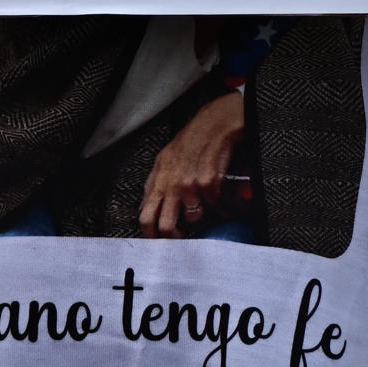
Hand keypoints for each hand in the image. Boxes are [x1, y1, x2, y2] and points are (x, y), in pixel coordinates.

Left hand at [138, 92, 244, 237]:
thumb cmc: (190, 141)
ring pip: (193, 218)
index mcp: (158, 180)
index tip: (159, 243)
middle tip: (181, 240)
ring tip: (207, 209)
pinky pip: (214, 206)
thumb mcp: (164, 160)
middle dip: (174, 239)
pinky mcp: (209, 182)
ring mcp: (190, 184)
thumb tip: (144, 208)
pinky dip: (221, 207)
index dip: (151, 235)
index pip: (145, 216)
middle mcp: (171, 184)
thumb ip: (154, 185)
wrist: (213, 123)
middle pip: (164, 225)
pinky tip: (223, 201)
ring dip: (202, 216)